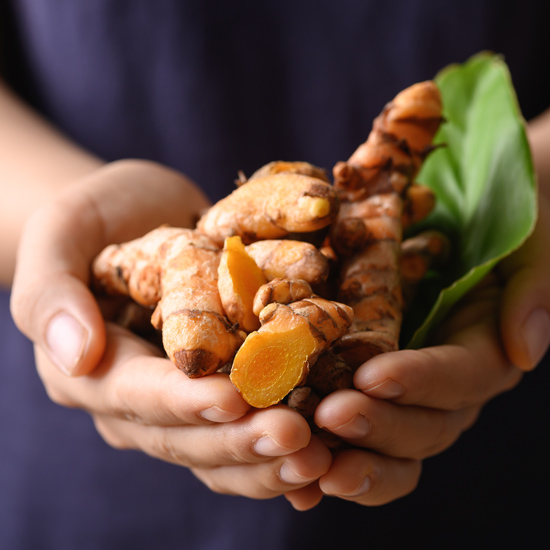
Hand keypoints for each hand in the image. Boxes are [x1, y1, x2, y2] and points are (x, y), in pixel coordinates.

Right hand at [10, 160, 331, 499]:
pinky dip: (279, 448)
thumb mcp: (61, 235)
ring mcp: (180, 399)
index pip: (138, 396)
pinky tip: (323, 456)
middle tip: (298, 440)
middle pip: (186, 436)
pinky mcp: (218, 387)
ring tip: (319, 457)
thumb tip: (76, 357)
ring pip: (220, 447)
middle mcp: (136, 400)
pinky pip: (246, 428)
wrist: (138, 215)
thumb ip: (51, 294)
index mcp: (93, 370)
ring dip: (268, 457)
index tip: (235, 399)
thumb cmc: (97, 215)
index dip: (185, 402)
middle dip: (241, 440)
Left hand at [285, 196, 549, 510]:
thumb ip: (535, 286)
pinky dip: (330, 460)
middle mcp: (449, 386)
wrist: (463, 216)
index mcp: (487, 351)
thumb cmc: (500, 221)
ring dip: (352, 457)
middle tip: (329, 415)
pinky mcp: (373, 395)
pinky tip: (298, 481)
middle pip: (424, 424)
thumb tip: (525, 349)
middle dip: (378, 425)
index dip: (420, 381)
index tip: (373, 377)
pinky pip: (358, 441)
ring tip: (309, 461)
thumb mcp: (529, 239)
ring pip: (392, 446)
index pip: (460, 376)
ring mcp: (410, 396)